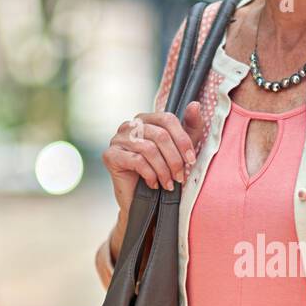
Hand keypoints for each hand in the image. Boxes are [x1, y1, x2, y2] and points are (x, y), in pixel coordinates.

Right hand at [101, 101, 204, 221]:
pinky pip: (137, 160)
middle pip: (160, 135)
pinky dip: (150, 174)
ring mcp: (117, 139)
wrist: (141, 201)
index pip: (167, 119)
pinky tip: (154, 184)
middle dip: (175, 159)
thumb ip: (191, 127)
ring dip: (164, 170)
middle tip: (180, 177)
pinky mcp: (110, 155)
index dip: (183, 139)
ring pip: (149, 149)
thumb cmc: (162, 172)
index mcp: (145, 119)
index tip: (192, 159)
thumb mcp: (182, 150)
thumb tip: (194, 104)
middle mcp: (129, 125)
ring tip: (169, 184)